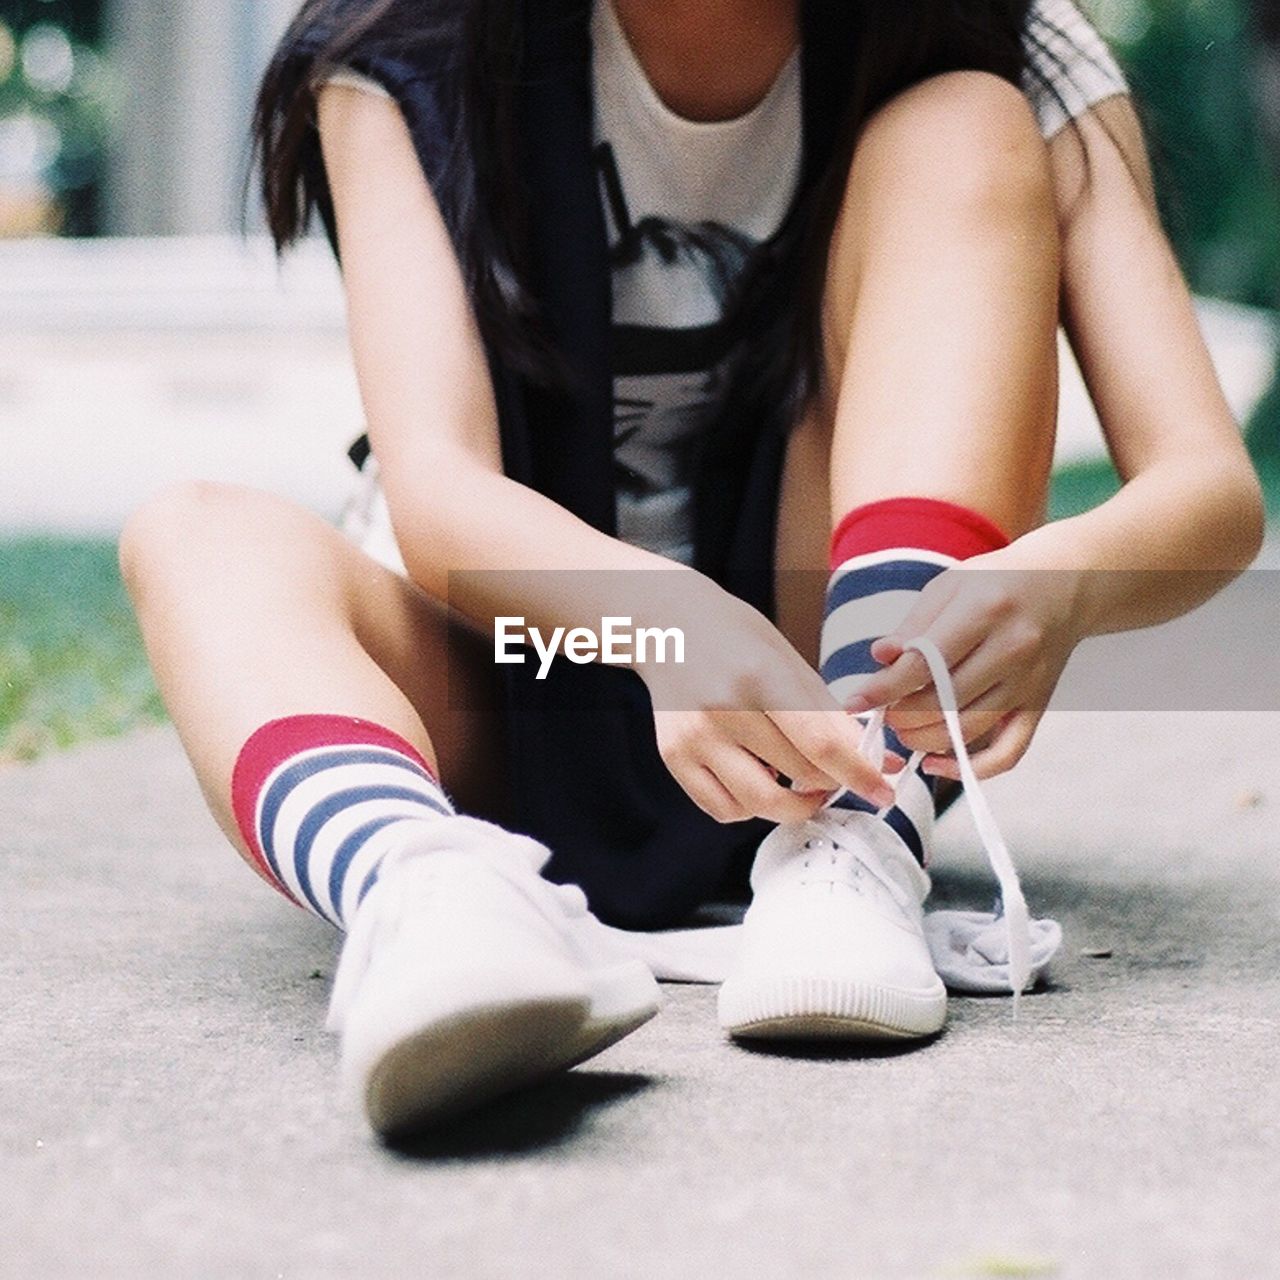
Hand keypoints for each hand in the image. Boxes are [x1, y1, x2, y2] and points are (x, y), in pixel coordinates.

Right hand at [637, 581, 896, 823]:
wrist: (668, 625)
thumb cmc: (737, 638)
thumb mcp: (789, 662)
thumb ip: (830, 716)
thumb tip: (877, 763)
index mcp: (760, 676)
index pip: (820, 744)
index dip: (859, 774)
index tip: (883, 790)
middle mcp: (723, 710)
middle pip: (798, 776)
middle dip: (831, 783)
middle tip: (839, 776)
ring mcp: (694, 737)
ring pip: (760, 804)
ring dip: (794, 805)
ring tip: (801, 784)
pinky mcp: (673, 757)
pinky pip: (724, 809)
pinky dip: (751, 807)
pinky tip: (760, 780)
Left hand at [844, 548, 1084, 779]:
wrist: (1063, 584)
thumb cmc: (994, 582)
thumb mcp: (949, 586)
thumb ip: (913, 625)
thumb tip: (879, 658)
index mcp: (984, 611)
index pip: (924, 664)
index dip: (883, 689)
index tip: (854, 703)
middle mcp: (1012, 649)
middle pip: (943, 702)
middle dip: (901, 716)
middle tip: (883, 713)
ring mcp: (1028, 683)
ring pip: (967, 731)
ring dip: (923, 740)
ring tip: (902, 729)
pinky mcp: (1038, 706)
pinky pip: (1007, 753)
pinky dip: (970, 769)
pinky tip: (937, 764)